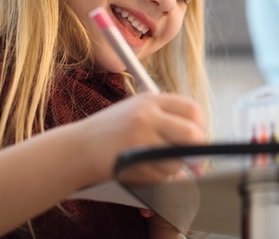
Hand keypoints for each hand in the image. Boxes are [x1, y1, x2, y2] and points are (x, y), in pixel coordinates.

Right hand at [76, 92, 205, 185]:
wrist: (78, 148)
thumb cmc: (110, 132)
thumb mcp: (138, 111)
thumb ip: (167, 120)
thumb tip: (198, 142)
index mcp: (151, 100)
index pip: (192, 109)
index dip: (200, 126)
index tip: (196, 139)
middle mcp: (147, 115)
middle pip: (192, 134)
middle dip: (195, 151)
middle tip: (191, 160)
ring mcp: (140, 137)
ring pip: (178, 159)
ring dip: (173, 168)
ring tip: (155, 164)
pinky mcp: (133, 159)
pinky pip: (161, 175)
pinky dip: (158, 177)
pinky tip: (143, 170)